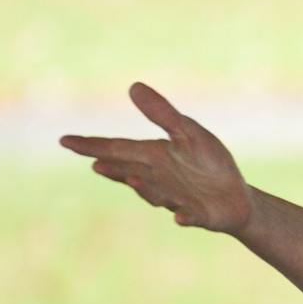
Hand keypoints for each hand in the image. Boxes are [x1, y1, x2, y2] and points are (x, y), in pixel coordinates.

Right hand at [60, 81, 253, 233]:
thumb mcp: (189, 133)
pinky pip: (191, 217)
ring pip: (156, 195)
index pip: (118, 149)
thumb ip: (163, 115)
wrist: (237, 198)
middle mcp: (159, 180)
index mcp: (154, 157)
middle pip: (131, 173)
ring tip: (133, 179)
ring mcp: (178, 199)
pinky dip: (185, 217)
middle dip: (114, 169)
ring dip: (145, 190)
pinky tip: (180, 217)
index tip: (65, 140)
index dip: (92, 145)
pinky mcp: (200, 216)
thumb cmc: (208, 163)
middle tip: (95, 163)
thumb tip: (133, 85)